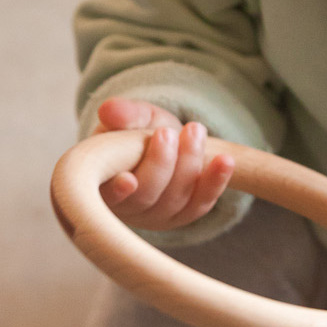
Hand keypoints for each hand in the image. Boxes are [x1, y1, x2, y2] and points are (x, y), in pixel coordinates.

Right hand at [92, 97, 234, 230]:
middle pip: (146, 195)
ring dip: (189, 164)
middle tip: (168, 132)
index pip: (105, 196)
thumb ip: (122, 114)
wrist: (162, 142)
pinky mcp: (184, 215)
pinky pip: (201, 204)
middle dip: (160, 163)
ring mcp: (157, 216)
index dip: (116, 191)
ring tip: (195, 131)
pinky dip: (215, 182)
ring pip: (175, 199)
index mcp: (101, 186)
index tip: (128, 178)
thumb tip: (109, 110)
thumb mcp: (128, 118)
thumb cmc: (135, 132)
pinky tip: (225, 161)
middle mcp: (128, 209)